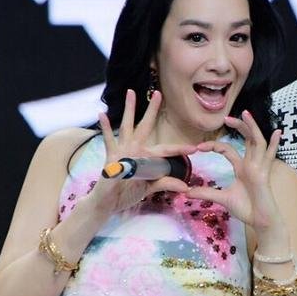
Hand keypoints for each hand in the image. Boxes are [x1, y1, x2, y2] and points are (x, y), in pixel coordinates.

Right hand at [85, 89, 190, 215]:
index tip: (194, 147)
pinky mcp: (110, 155)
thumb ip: (165, 184)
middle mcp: (135, 149)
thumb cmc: (128, 194)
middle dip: (152, 110)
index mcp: (147, 156)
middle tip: (159, 93)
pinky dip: (106, 128)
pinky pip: (109, 140)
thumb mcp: (150, 188)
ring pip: (127, 126)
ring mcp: (122, 150)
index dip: (179, 149)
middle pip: (145, 125)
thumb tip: (185, 188)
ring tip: (131, 93)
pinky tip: (102, 114)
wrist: (108, 202)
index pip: (166, 150)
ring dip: (129, 110)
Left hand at [187, 110, 283, 233]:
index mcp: (242, 167)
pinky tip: (278, 132)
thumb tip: (187, 192)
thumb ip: (206, 193)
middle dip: (239, 126)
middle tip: (226, 117)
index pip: (228, 150)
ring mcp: (259, 167)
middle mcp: (252, 163)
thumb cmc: (246, 209)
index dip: (214, 146)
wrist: (260, 222)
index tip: (198, 148)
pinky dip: (274, 144)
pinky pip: (269, 156)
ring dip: (252, 128)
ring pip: (257, 142)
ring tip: (245, 114)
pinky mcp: (264, 174)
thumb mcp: (222, 198)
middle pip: (247, 139)